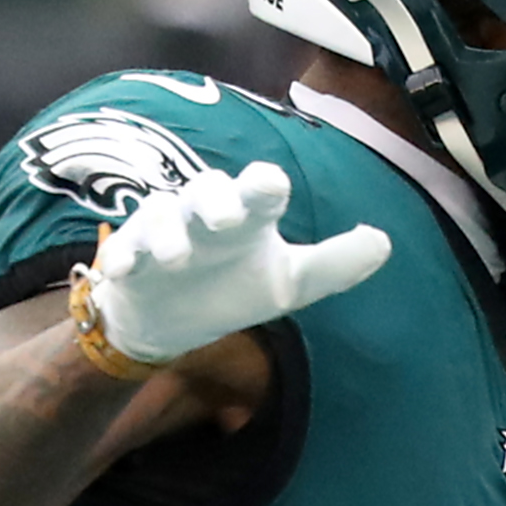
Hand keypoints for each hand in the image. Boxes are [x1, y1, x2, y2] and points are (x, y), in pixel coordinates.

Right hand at [85, 160, 391, 364]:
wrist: (172, 320)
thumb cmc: (234, 286)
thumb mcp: (290, 283)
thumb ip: (334, 265)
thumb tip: (384, 242)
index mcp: (247, 215)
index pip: (258, 191)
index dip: (262, 186)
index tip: (270, 186)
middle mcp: (204, 214)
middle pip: (207, 190)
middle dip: (214, 200)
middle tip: (226, 218)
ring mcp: (163, 233)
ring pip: (162, 216)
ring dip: (168, 233)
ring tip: (176, 256)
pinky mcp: (130, 258)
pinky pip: (123, 252)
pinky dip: (122, 258)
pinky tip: (123, 269)